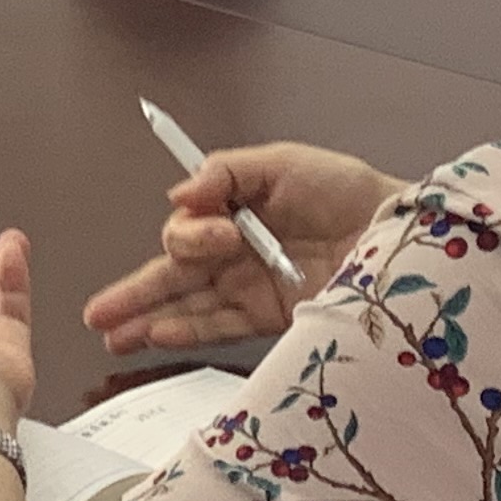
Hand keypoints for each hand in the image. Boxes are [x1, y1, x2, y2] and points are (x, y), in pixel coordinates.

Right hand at [83, 140, 397, 354]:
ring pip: (189, 306)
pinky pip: (222, 328)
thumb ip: (227, 173)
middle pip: (174, 276)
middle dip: (134, 294)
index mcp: (232, 213)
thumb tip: (181, 194)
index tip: (224, 231)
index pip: (186, 232)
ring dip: (149, 321)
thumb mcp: (283, 163)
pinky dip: (189, 333)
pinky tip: (158, 337)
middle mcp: (235, 255)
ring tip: (113, 337)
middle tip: (98, 313)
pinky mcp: (274, 318)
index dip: (191, 236)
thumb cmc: (346, 191)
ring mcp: (251, 289)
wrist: (401, 238)